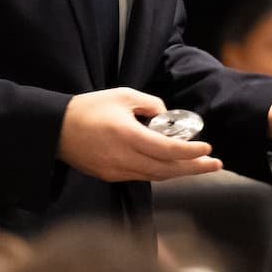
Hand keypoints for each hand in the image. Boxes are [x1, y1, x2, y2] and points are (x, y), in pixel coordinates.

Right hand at [58, 88, 222, 182]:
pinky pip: (142, 176)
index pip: (167, 149)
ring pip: (157, 176)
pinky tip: (173, 166)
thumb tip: (167, 118)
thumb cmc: (89, 108)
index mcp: (126, 136)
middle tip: (216, 164)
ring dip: (181, 172)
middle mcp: (123, 158)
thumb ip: (151, 104)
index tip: (208, 148)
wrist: (55, 129)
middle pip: (168, 169)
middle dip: (195, 168)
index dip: (190, 151)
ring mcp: (116, 171)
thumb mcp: (123, 95)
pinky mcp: (110, 176)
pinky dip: (161, 172)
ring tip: (201, 166)